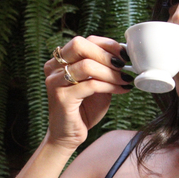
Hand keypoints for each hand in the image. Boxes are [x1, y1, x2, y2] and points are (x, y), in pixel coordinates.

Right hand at [44, 35, 131, 150]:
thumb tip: (124, 56)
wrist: (69, 136)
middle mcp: (54, 68)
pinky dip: (109, 86)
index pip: (84, 41)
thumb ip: (104, 69)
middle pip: (80, 45)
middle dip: (106, 54)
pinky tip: (121, 90)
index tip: (123, 55)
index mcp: (60, 61)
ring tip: (124, 80)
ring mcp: (55, 82)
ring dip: (111, 72)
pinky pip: (91, 85)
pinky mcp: (62, 97)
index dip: (106, 44)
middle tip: (122, 65)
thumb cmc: (83, 110)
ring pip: (87, 65)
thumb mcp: (97, 85)